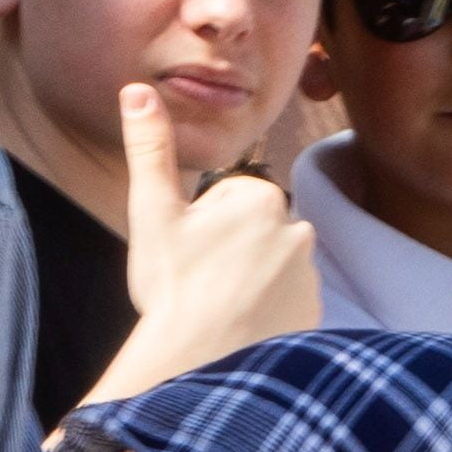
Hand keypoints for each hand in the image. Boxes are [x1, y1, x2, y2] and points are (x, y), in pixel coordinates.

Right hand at [98, 84, 319, 395]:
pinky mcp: (314, 314)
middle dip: (226, 250)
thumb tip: (137, 90)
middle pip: (251, 231)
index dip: (199, 224)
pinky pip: (284, 302)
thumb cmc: (172, 285)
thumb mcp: (151, 212)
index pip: (227, 198)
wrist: (201, 361)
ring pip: (268, 266)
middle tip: (195, 281)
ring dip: (245, 281)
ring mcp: (309, 275)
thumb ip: (149, 147)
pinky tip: (236, 327)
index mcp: (259, 198)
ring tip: (214, 307)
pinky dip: (264, 312)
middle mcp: (298, 229)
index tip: (185, 251)